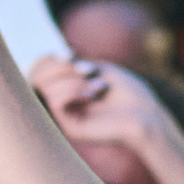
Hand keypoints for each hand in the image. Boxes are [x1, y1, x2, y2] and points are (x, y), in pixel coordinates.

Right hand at [30, 56, 173, 152]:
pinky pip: (55, 102)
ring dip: (72, 80)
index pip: (40, 71)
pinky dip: (73, 91)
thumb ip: (74, 64)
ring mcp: (65, 117)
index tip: (71, 54)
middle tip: (85, 70)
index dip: (48, 59)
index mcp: (69, 89)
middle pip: (37, 78)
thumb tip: (54, 56)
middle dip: (59, 67)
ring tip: (99, 87)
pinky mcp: (70, 128)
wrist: (146, 117)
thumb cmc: (129, 93)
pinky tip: (92, 95)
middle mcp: (63, 104)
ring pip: (46, 88)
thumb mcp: (99, 69)